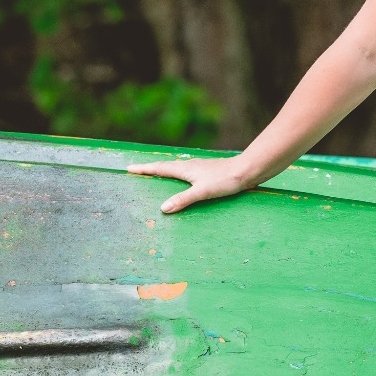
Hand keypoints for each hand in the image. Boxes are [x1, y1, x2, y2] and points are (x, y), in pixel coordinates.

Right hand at [127, 156, 257, 213]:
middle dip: (151, 169)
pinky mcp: (207, 171)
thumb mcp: (202, 192)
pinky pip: (186, 172)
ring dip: (164, 171)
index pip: (160, 169)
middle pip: (166, 167)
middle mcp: (190, 166)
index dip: (144, 169)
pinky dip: (177, 175)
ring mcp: (199, 168)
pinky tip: (183, 180)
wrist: (246, 171)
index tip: (130, 168)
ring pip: (176, 169)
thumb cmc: (224, 180)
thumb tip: (163, 208)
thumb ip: (183, 199)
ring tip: (156, 175)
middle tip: (138, 171)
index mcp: (185, 169)